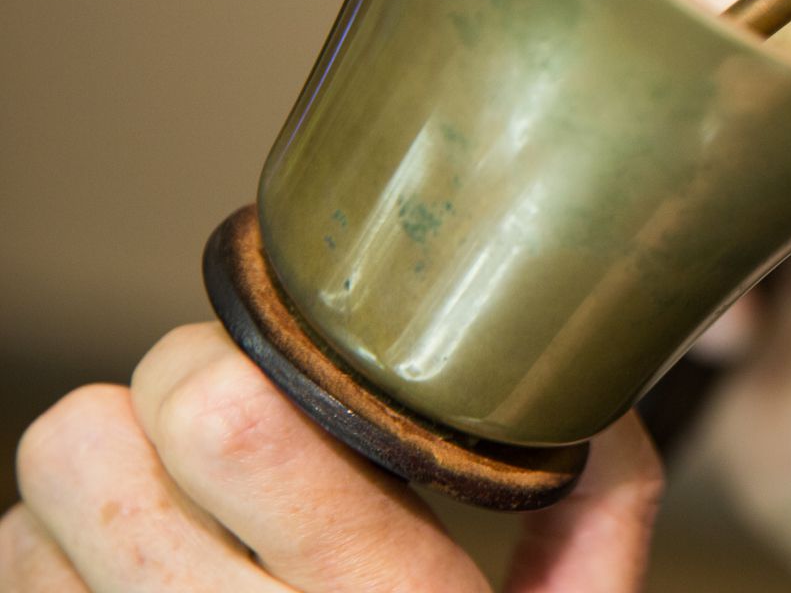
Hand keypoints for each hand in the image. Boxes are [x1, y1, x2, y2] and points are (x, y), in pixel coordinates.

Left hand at [3, 323, 662, 591]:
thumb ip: (599, 504)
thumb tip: (593, 382)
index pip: (227, 423)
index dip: (238, 356)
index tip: (294, 370)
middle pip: (86, 438)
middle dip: (160, 395)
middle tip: (235, 424)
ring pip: (36, 487)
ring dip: (108, 472)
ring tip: (194, 501)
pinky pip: (11, 560)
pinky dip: (65, 543)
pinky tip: (152, 565)